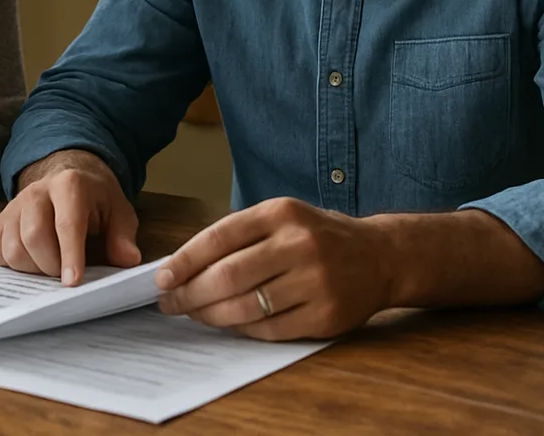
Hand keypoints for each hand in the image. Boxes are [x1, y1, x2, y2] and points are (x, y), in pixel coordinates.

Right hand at [0, 149, 140, 285]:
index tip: (73, 283)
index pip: (67, 224)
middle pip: (33, 237)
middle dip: (50, 266)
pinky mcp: (0, 218)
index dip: (70, 256)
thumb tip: (127, 260)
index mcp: (69, 185)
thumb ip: (123, 235)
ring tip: (49, 267)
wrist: (68, 173)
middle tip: (65, 274)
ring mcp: (14, 204)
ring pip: (11, 247)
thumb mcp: (118, 211)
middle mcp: (37, 191)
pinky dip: (10, 265)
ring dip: (31, 268)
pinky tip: (30, 262)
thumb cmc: (95, 198)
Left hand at [155, 197, 393, 339]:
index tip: (162, 278)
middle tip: (170, 303)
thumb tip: (184, 266)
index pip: (218, 238)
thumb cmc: (318, 236)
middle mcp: (299, 244)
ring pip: (245, 307)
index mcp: (281, 213)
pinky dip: (243, 330)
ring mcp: (315, 282)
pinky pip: (270, 329)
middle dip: (190, 294)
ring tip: (195, 314)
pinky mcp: (326, 316)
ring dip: (211, 315)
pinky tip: (230, 324)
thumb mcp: (282, 218)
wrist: (381, 256)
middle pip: (227, 277)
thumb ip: (239, 235)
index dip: (184, 262)